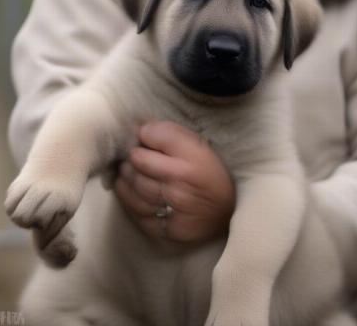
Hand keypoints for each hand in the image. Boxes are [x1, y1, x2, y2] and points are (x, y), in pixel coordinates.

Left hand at [114, 121, 235, 243]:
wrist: (229, 215)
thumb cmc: (212, 174)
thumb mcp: (201, 146)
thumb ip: (172, 134)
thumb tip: (140, 127)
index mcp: (194, 156)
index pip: (154, 134)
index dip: (146, 132)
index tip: (146, 136)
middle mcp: (181, 181)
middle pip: (138, 160)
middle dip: (134, 155)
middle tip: (135, 156)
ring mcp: (172, 207)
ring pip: (134, 186)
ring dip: (127, 177)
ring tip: (130, 172)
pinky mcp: (165, 229)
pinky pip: (135, 212)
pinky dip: (129, 200)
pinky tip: (133, 192)